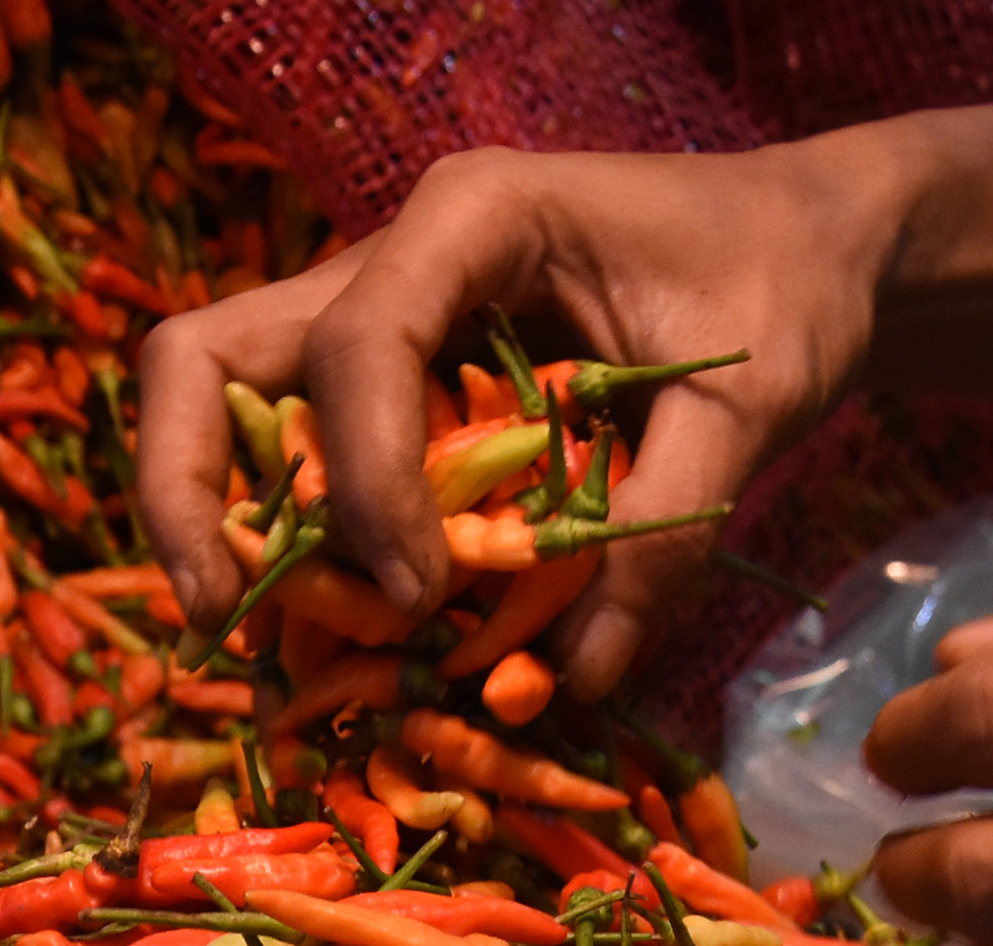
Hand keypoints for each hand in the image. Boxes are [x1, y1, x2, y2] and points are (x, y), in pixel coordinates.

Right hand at [132, 140, 906, 696]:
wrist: (805, 245)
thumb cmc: (782, 288)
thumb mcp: (755, 406)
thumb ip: (666, 534)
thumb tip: (574, 677)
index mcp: (477, 220)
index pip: (357, 343)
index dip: (362, 479)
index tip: (416, 595)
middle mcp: (396, 260)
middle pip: (209, 354)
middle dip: (187, 491)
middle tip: (223, 620)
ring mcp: (378, 322)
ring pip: (224, 402)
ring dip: (224, 527)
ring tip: (268, 645)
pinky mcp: (392, 387)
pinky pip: (296, 456)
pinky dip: (296, 547)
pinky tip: (340, 632)